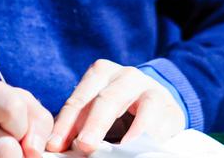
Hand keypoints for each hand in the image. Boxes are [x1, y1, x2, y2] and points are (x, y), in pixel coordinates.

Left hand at [46, 60, 185, 152]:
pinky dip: (146, 134)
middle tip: (84, 146)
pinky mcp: (168, 106)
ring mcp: (149, 88)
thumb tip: (57, 147)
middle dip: (93, 124)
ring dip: (129, 130)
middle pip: (106, 99)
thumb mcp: (97, 114)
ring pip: (139, 105)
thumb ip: (79, 127)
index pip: (80, 100)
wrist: (159, 108)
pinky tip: (136, 147)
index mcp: (101, 73)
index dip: (66, 124)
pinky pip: (158, 118)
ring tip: (118, 149)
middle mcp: (125, 75)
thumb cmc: (119, 113)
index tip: (55, 146)